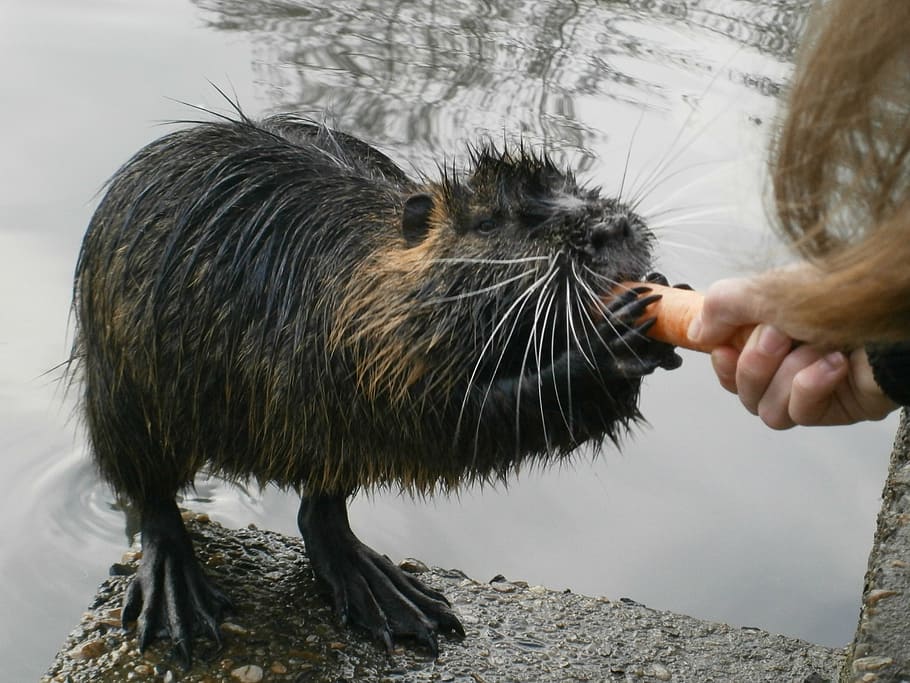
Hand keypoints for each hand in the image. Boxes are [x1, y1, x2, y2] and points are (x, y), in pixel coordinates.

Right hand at [689, 278, 897, 427]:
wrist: (890, 309)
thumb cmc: (838, 295)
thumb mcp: (765, 290)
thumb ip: (720, 306)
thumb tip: (696, 332)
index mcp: (771, 331)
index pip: (729, 367)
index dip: (722, 364)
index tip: (724, 348)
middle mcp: (788, 362)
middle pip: (742, 392)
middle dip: (756, 363)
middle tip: (782, 335)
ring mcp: (812, 388)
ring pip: (767, 408)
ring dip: (786, 376)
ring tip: (817, 350)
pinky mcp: (836, 408)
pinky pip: (800, 414)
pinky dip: (810, 387)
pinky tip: (833, 365)